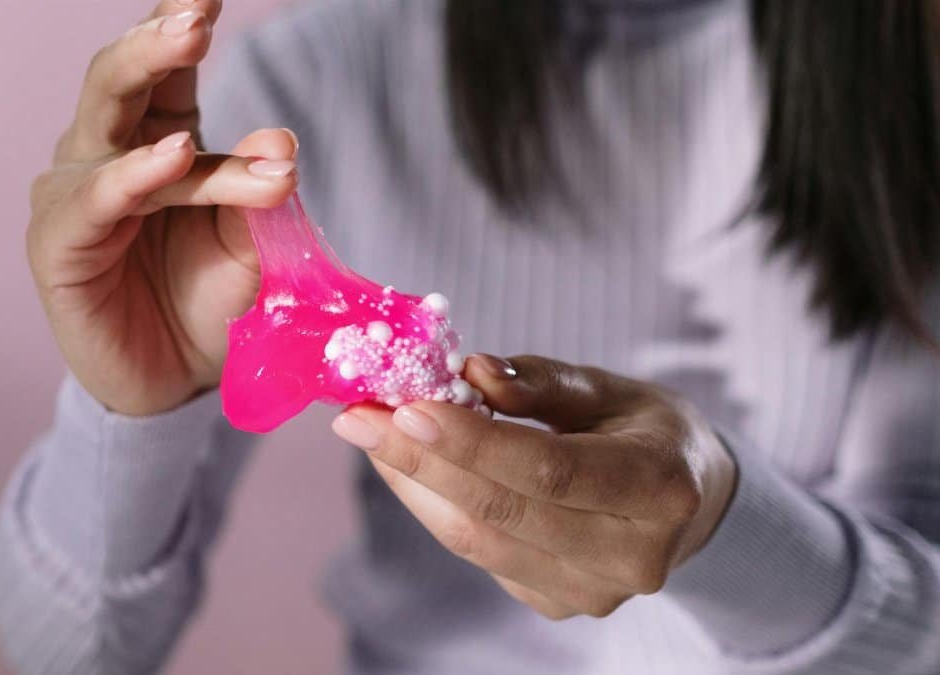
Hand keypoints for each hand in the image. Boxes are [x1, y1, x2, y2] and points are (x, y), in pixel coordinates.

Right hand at [27, 0, 298, 415]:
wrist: (173, 381)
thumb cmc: (208, 301)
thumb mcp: (251, 246)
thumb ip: (261, 195)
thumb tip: (280, 138)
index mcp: (160, 139)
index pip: (168, 69)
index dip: (182, 22)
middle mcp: (110, 153)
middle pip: (121, 78)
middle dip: (158, 38)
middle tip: (199, 13)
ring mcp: (78, 193)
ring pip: (117, 132)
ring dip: (160, 97)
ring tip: (198, 57)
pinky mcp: (59, 243)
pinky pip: (96, 200)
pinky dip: (134, 175)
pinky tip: (173, 155)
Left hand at [330, 354, 736, 618]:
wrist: (690, 502)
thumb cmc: (645, 430)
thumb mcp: (610, 389)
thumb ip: (539, 383)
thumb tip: (467, 375)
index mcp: (661, 488)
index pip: (550, 470)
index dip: (473, 442)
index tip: (404, 408)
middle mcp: (633, 555)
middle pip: (504, 512)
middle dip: (419, 461)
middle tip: (356, 418)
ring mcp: (594, 592)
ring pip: (479, 542)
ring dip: (413, 485)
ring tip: (368, 434)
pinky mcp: (558, 604)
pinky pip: (479, 554)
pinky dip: (435, 507)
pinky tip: (409, 467)